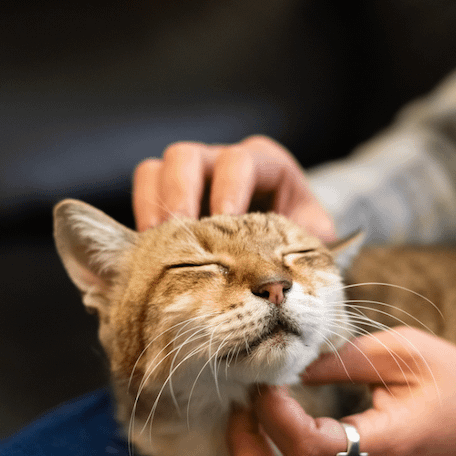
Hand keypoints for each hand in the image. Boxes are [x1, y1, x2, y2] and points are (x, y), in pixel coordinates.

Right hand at [132, 135, 335, 240]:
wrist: (280, 251)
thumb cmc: (299, 242)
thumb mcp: (314, 243)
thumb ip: (312, 254)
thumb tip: (307, 299)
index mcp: (265, 164)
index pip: (241, 161)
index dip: (229, 189)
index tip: (224, 223)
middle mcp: (223, 162)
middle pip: (188, 155)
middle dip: (181, 193)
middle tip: (182, 232)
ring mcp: (192, 176)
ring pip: (157, 167)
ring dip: (154, 204)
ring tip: (157, 241)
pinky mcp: (168, 196)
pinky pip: (144, 188)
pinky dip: (142, 213)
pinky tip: (150, 247)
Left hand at [226, 327, 455, 455]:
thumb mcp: (404, 351)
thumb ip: (340, 358)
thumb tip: (284, 362)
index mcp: (387, 444)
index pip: (308, 447)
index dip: (272, 411)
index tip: (267, 375)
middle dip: (244, 451)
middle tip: (244, 405)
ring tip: (254, 417)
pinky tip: (274, 431)